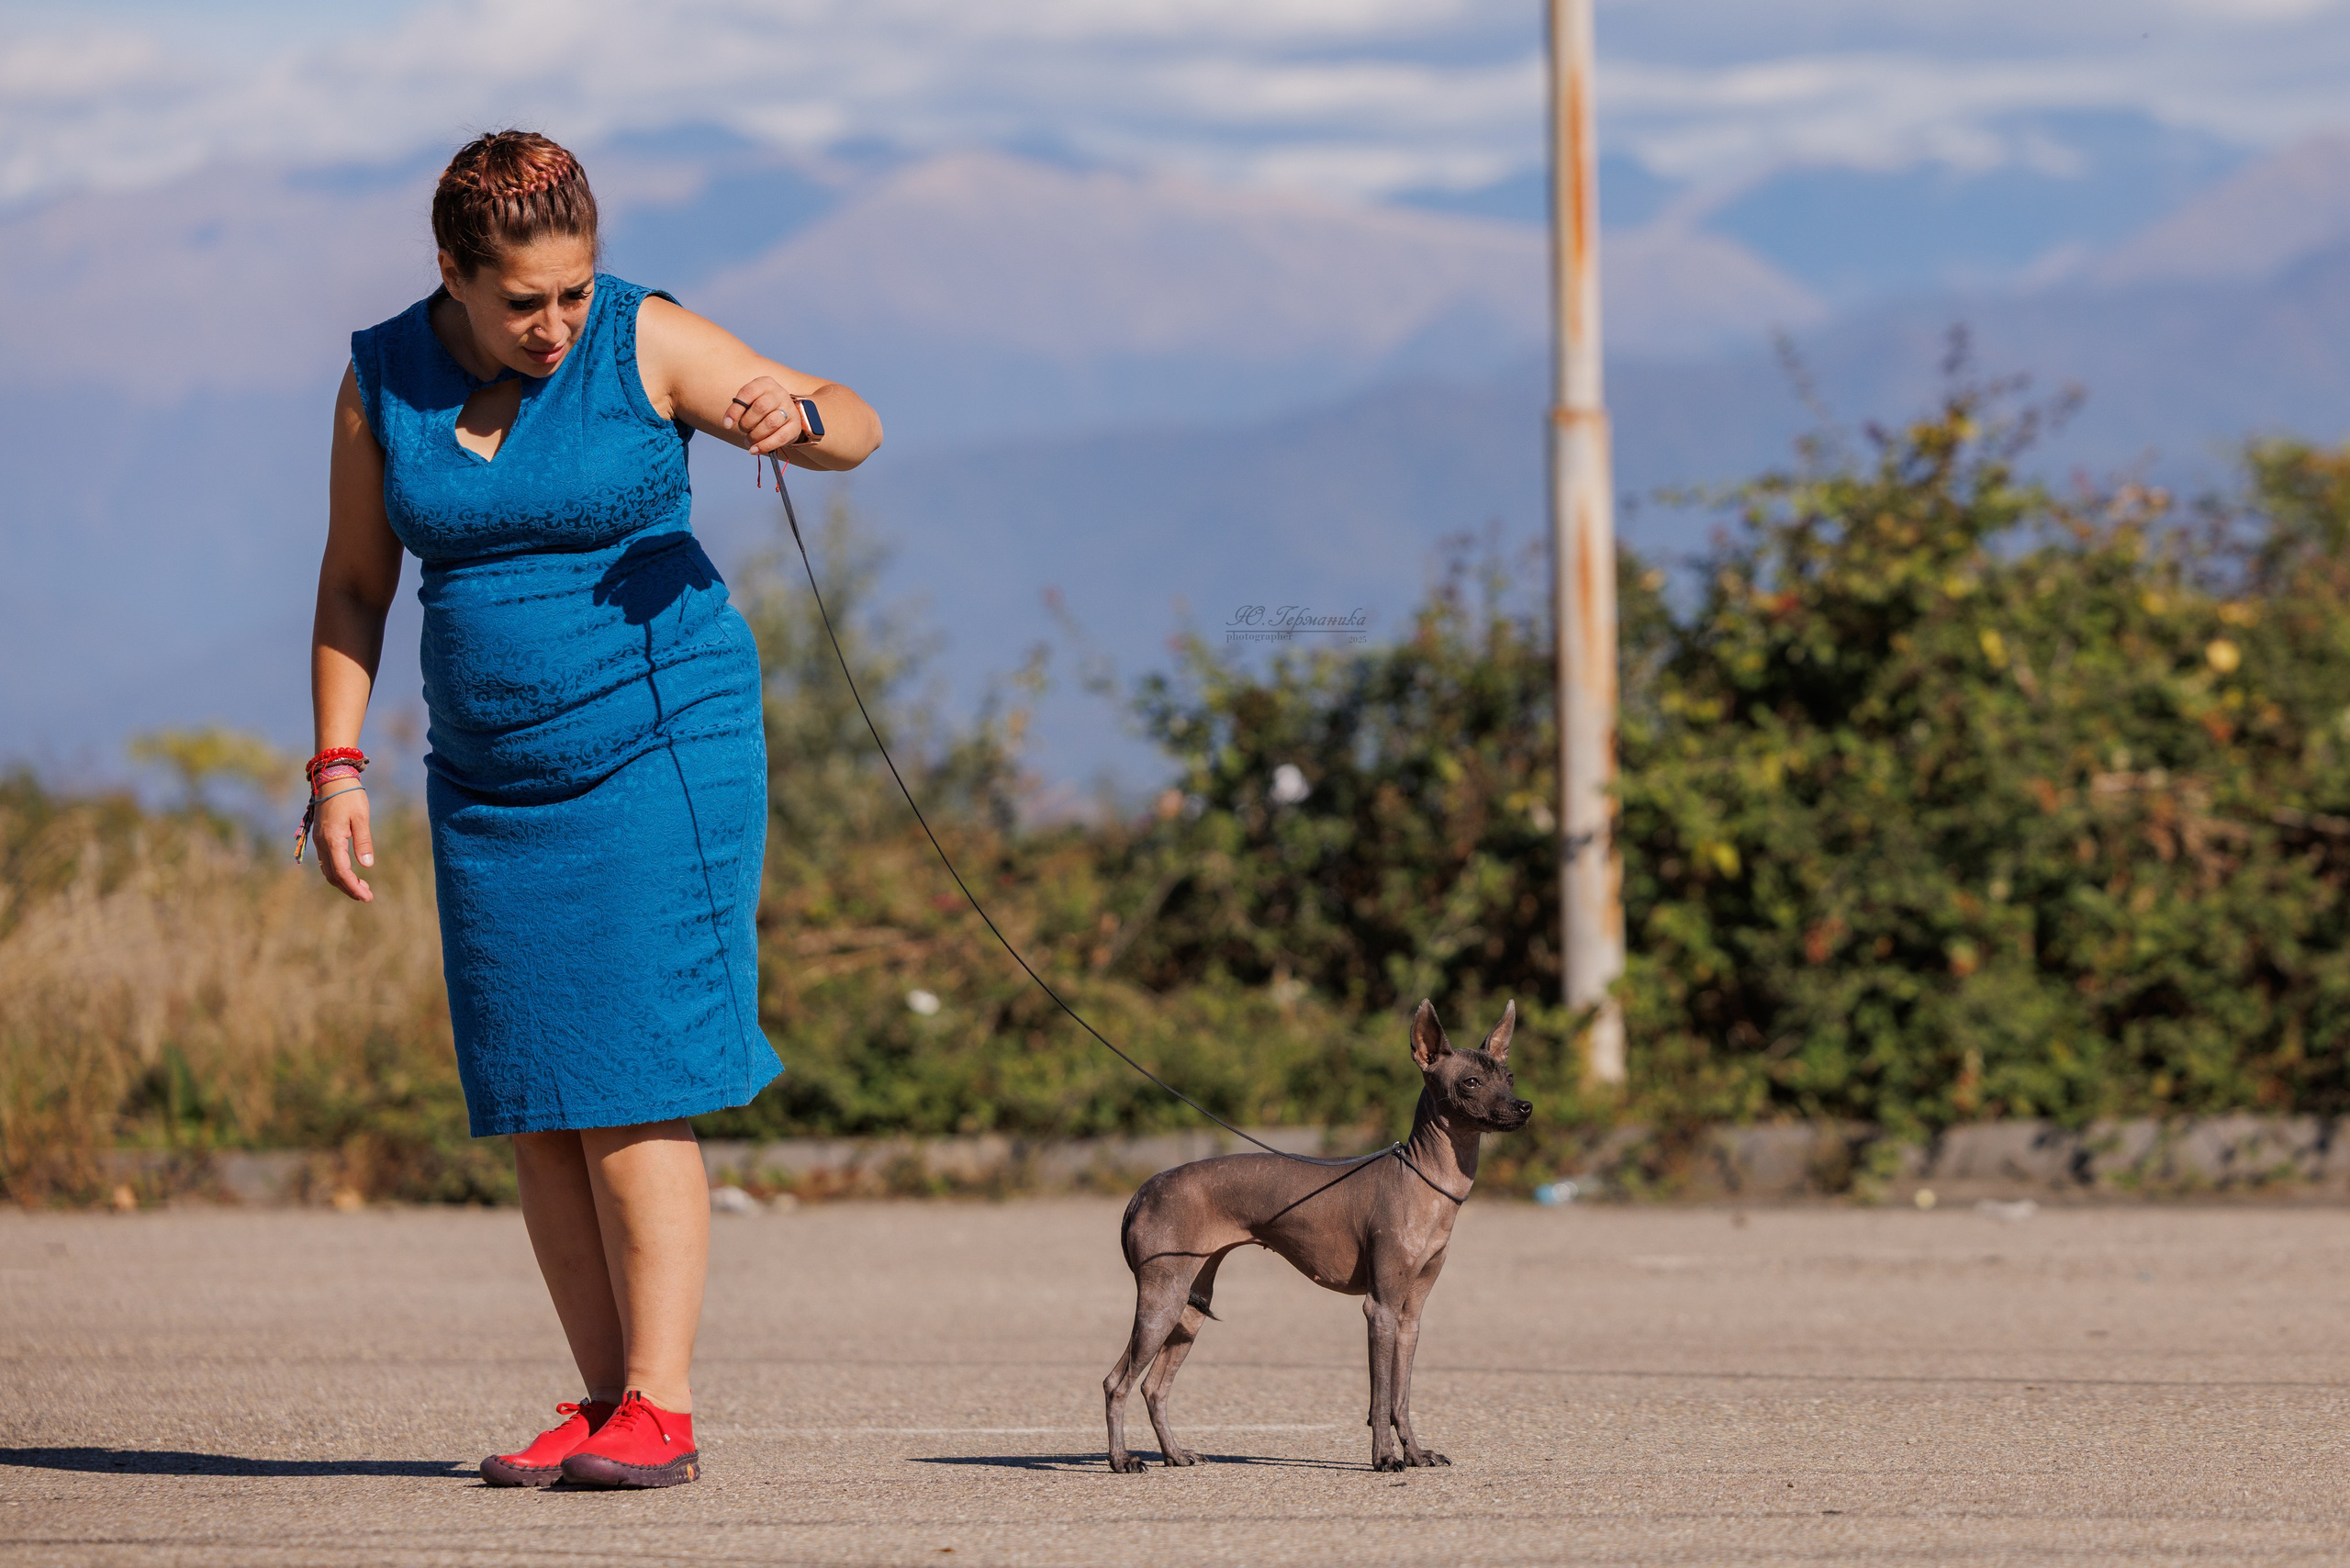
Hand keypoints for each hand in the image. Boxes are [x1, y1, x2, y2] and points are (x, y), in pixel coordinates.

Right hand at [315, 787, 375, 902]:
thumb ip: (363, 842)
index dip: (353, 887)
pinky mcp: (320, 836)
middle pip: (332, 875)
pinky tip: (349, 873)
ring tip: (361, 887)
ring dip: (342, 882)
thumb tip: (367, 865)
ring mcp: (318, 840)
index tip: (367, 897)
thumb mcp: (361, 818)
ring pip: (327, 870)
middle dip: (349, 888)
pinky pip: (325, 861)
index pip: (341, 872)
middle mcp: (321, 843)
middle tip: (367, 896)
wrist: (332, 778)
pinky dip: (337, 871)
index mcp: (332, 840)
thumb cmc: (349, 796)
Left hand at [721, 376, 806, 455]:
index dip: (735, 410)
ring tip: (749, 441)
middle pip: (761, 407)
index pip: (748, 392)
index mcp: (765, 384)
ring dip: (756, 435)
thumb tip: (728, 423)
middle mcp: (779, 393)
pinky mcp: (795, 425)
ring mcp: (789, 409)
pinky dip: (765, 445)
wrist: (785, 414)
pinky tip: (755, 450)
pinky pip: (780, 437)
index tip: (727, 424)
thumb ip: (740, 408)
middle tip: (743, 430)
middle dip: (747, 423)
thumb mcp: (750, 402)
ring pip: (771, 423)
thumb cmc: (763, 409)